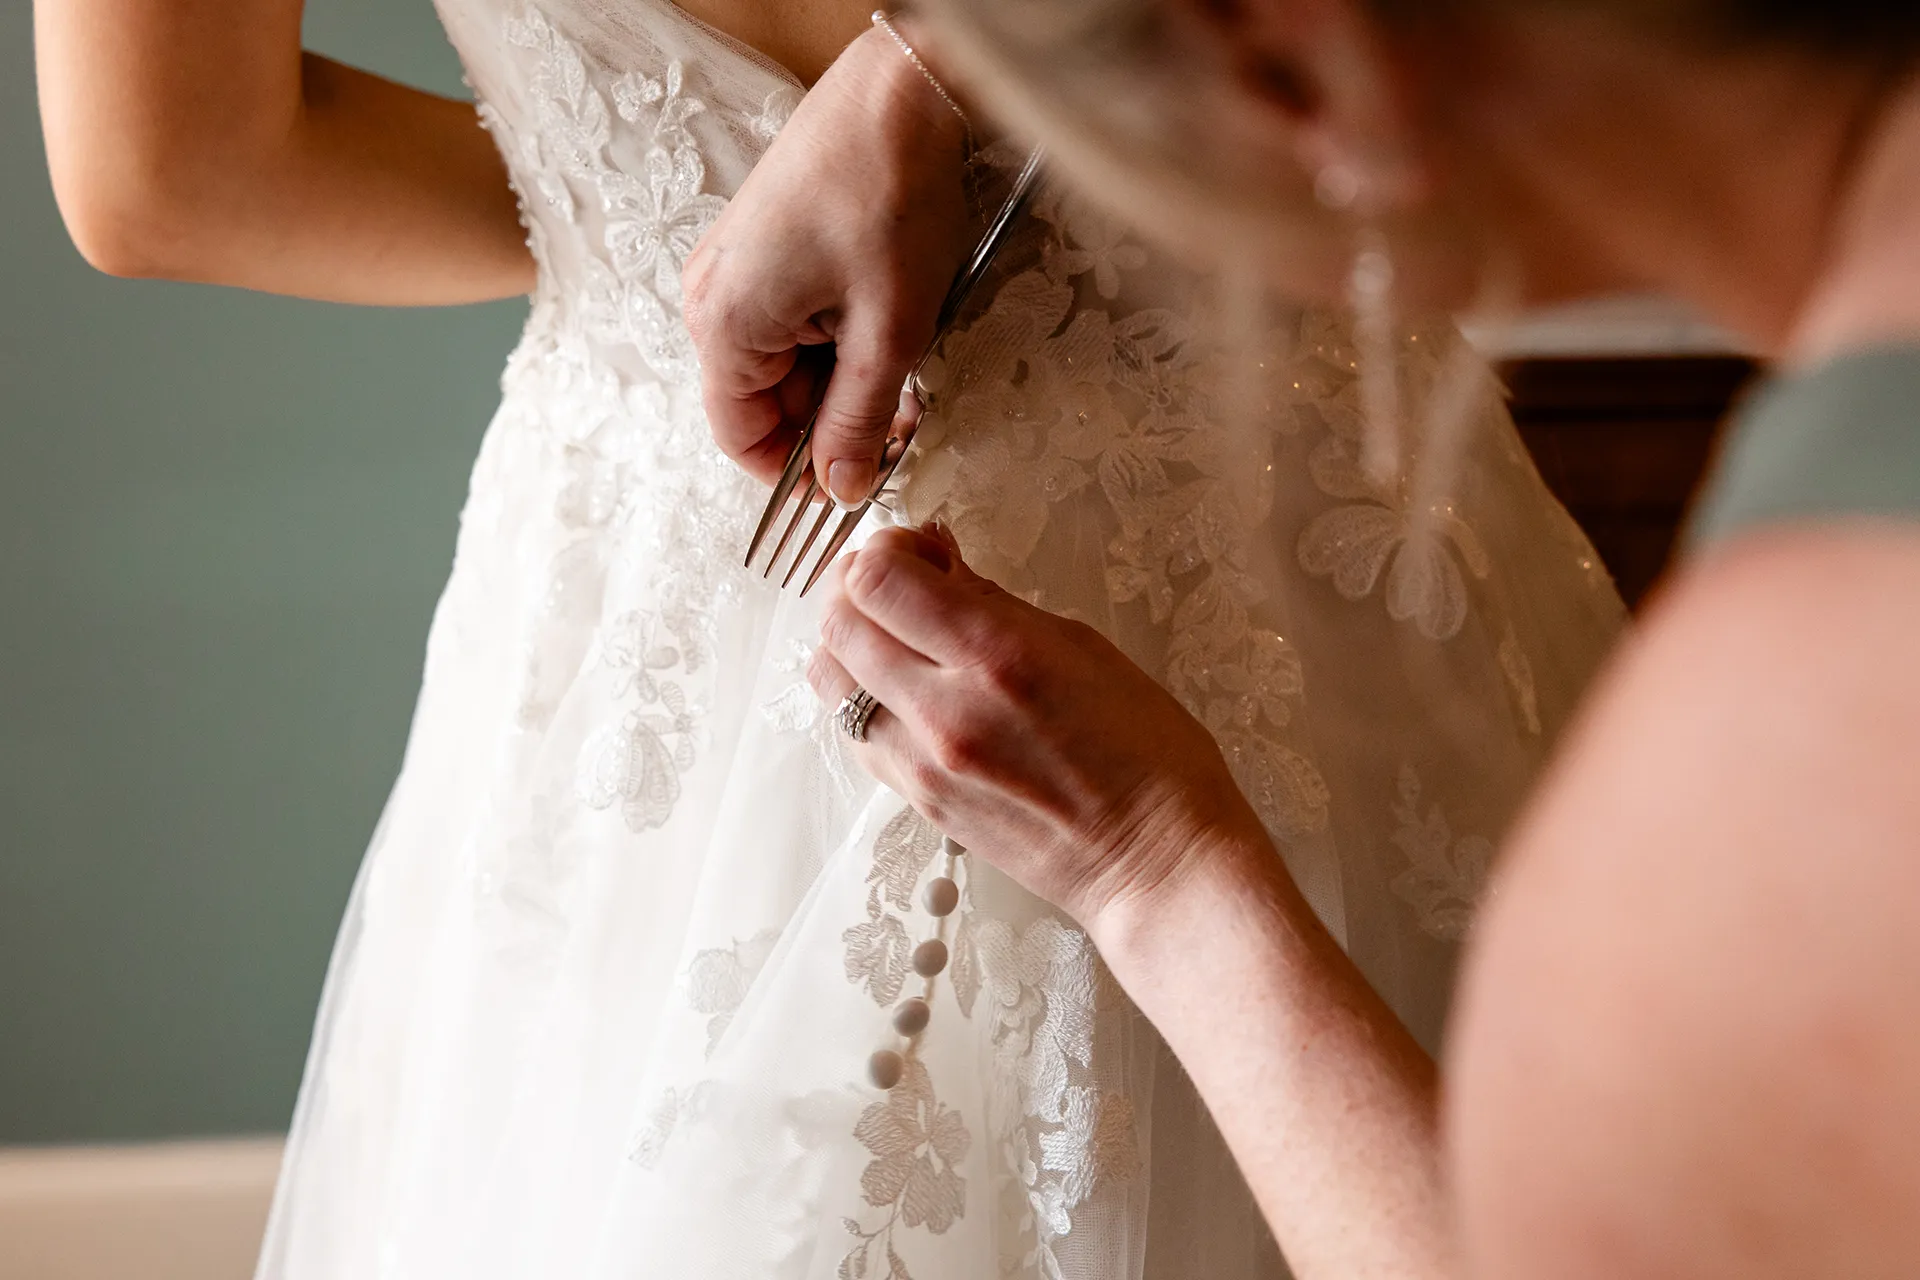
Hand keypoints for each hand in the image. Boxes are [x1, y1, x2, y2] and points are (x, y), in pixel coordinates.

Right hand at [682, 21, 972, 501]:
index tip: (853, 481)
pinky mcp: (765, 242)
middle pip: (763, 400)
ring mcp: (736, 264)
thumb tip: (844, 486)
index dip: (797, 472)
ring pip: (784, 360)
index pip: (740, 437)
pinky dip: (836, 335)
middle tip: (902, 418)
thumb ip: (860, 418)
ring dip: (840, 376)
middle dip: (830, 420)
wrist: (904, 87)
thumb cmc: (891, 192)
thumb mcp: (889, 329)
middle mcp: (713, 294)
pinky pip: (792, 317)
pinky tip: (885, 320)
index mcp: (724, 322)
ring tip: (903, 359)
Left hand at [807, 527, 1272, 937]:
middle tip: (897, 583)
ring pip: (831, 680)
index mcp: (996, 656)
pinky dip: (864, 696)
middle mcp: (944, 710)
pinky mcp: (917, 801)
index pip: (879, 580)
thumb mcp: (1083, 647)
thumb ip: (995, 604)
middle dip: (856, 586)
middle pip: (839, 623)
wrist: (1153, 861)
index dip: (886, 548)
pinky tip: (905, 689)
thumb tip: (940, 566)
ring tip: (893, 636)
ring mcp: (922, 763)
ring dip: (850, 642)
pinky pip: (856, 731)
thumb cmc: (1146, 755)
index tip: (917, 549)